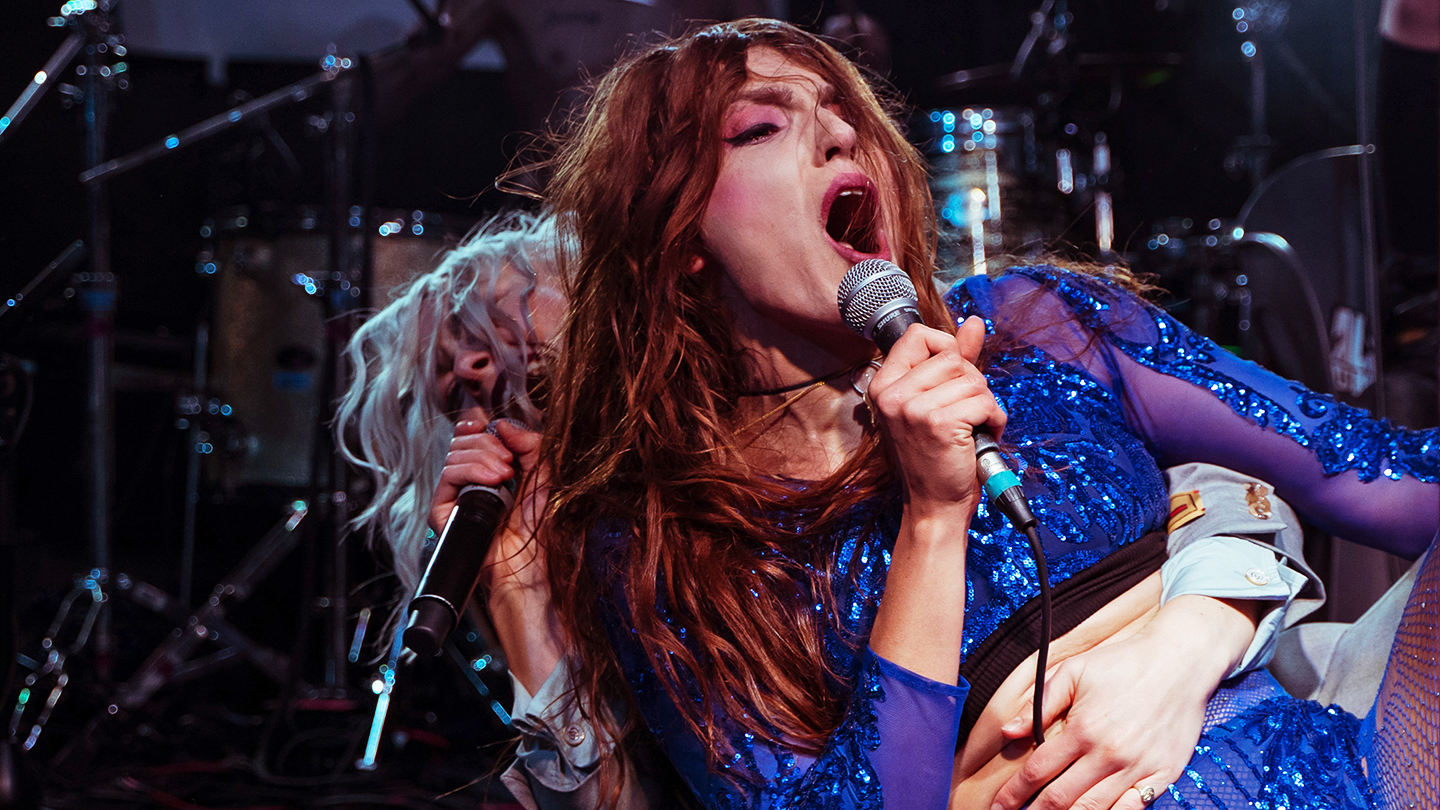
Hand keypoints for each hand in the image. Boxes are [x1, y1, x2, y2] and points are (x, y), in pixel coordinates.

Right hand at [428, 408, 541, 534]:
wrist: (527, 560)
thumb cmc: (536, 524)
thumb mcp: (543, 474)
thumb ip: (529, 444)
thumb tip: (502, 423)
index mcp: (487, 468)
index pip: (467, 436)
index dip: (474, 426)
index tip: (488, 425)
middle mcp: (467, 480)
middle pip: (461, 442)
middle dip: (488, 444)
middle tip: (510, 463)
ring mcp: (454, 495)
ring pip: (454, 455)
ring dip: (483, 458)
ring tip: (506, 476)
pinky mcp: (443, 510)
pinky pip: (448, 475)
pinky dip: (471, 471)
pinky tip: (493, 482)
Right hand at [865, 316, 1004, 518]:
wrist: (935, 504)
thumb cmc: (936, 455)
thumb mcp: (938, 401)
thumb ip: (956, 359)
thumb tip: (976, 323)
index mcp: (884, 385)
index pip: (918, 335)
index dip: (945, 348)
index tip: (952, 376)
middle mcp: (892, 394)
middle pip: (952, 356)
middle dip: (971, 382)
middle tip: (962, 412)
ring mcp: (912, 408)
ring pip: (972, 379)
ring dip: (984, 403)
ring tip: (971, 426)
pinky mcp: (938, 423)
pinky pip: (983, 400)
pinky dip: (993, 419)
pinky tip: (980, 435)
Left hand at [989, 596, 1257, 809]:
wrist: (1181, 662)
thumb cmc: (1124, 663)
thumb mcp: (1074, 671)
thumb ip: (1040, 703)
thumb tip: (1008, 731)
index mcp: (1083, 729)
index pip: (1037, 771)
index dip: (1014, 793)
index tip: (998, 805)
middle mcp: (1108, 755)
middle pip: (1061, 798)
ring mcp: (1137, 768)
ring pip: (1094, 809)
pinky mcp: (1162, 775)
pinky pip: (1133, 809)